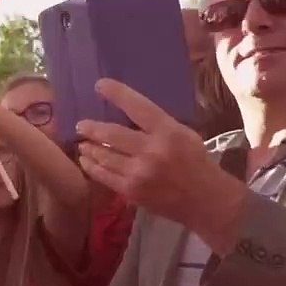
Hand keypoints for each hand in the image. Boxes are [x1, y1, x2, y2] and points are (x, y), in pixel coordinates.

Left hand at [75, 79, 245, 252]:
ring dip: (89, 148)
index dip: (117, 93)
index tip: (99, 85)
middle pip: (112, 134)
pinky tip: (86, 161)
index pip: (138, 107)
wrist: (205, 200)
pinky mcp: (131, 191)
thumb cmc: (195, 162)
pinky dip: (91, 166)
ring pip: (104, 155)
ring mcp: (139, 173)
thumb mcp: (183, 134)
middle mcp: (151, 151)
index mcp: (168, 132)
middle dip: (92, 128)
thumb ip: (157, 124)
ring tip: (82, 143)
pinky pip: (103, 176)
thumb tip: (127, 111)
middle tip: (81, 125)